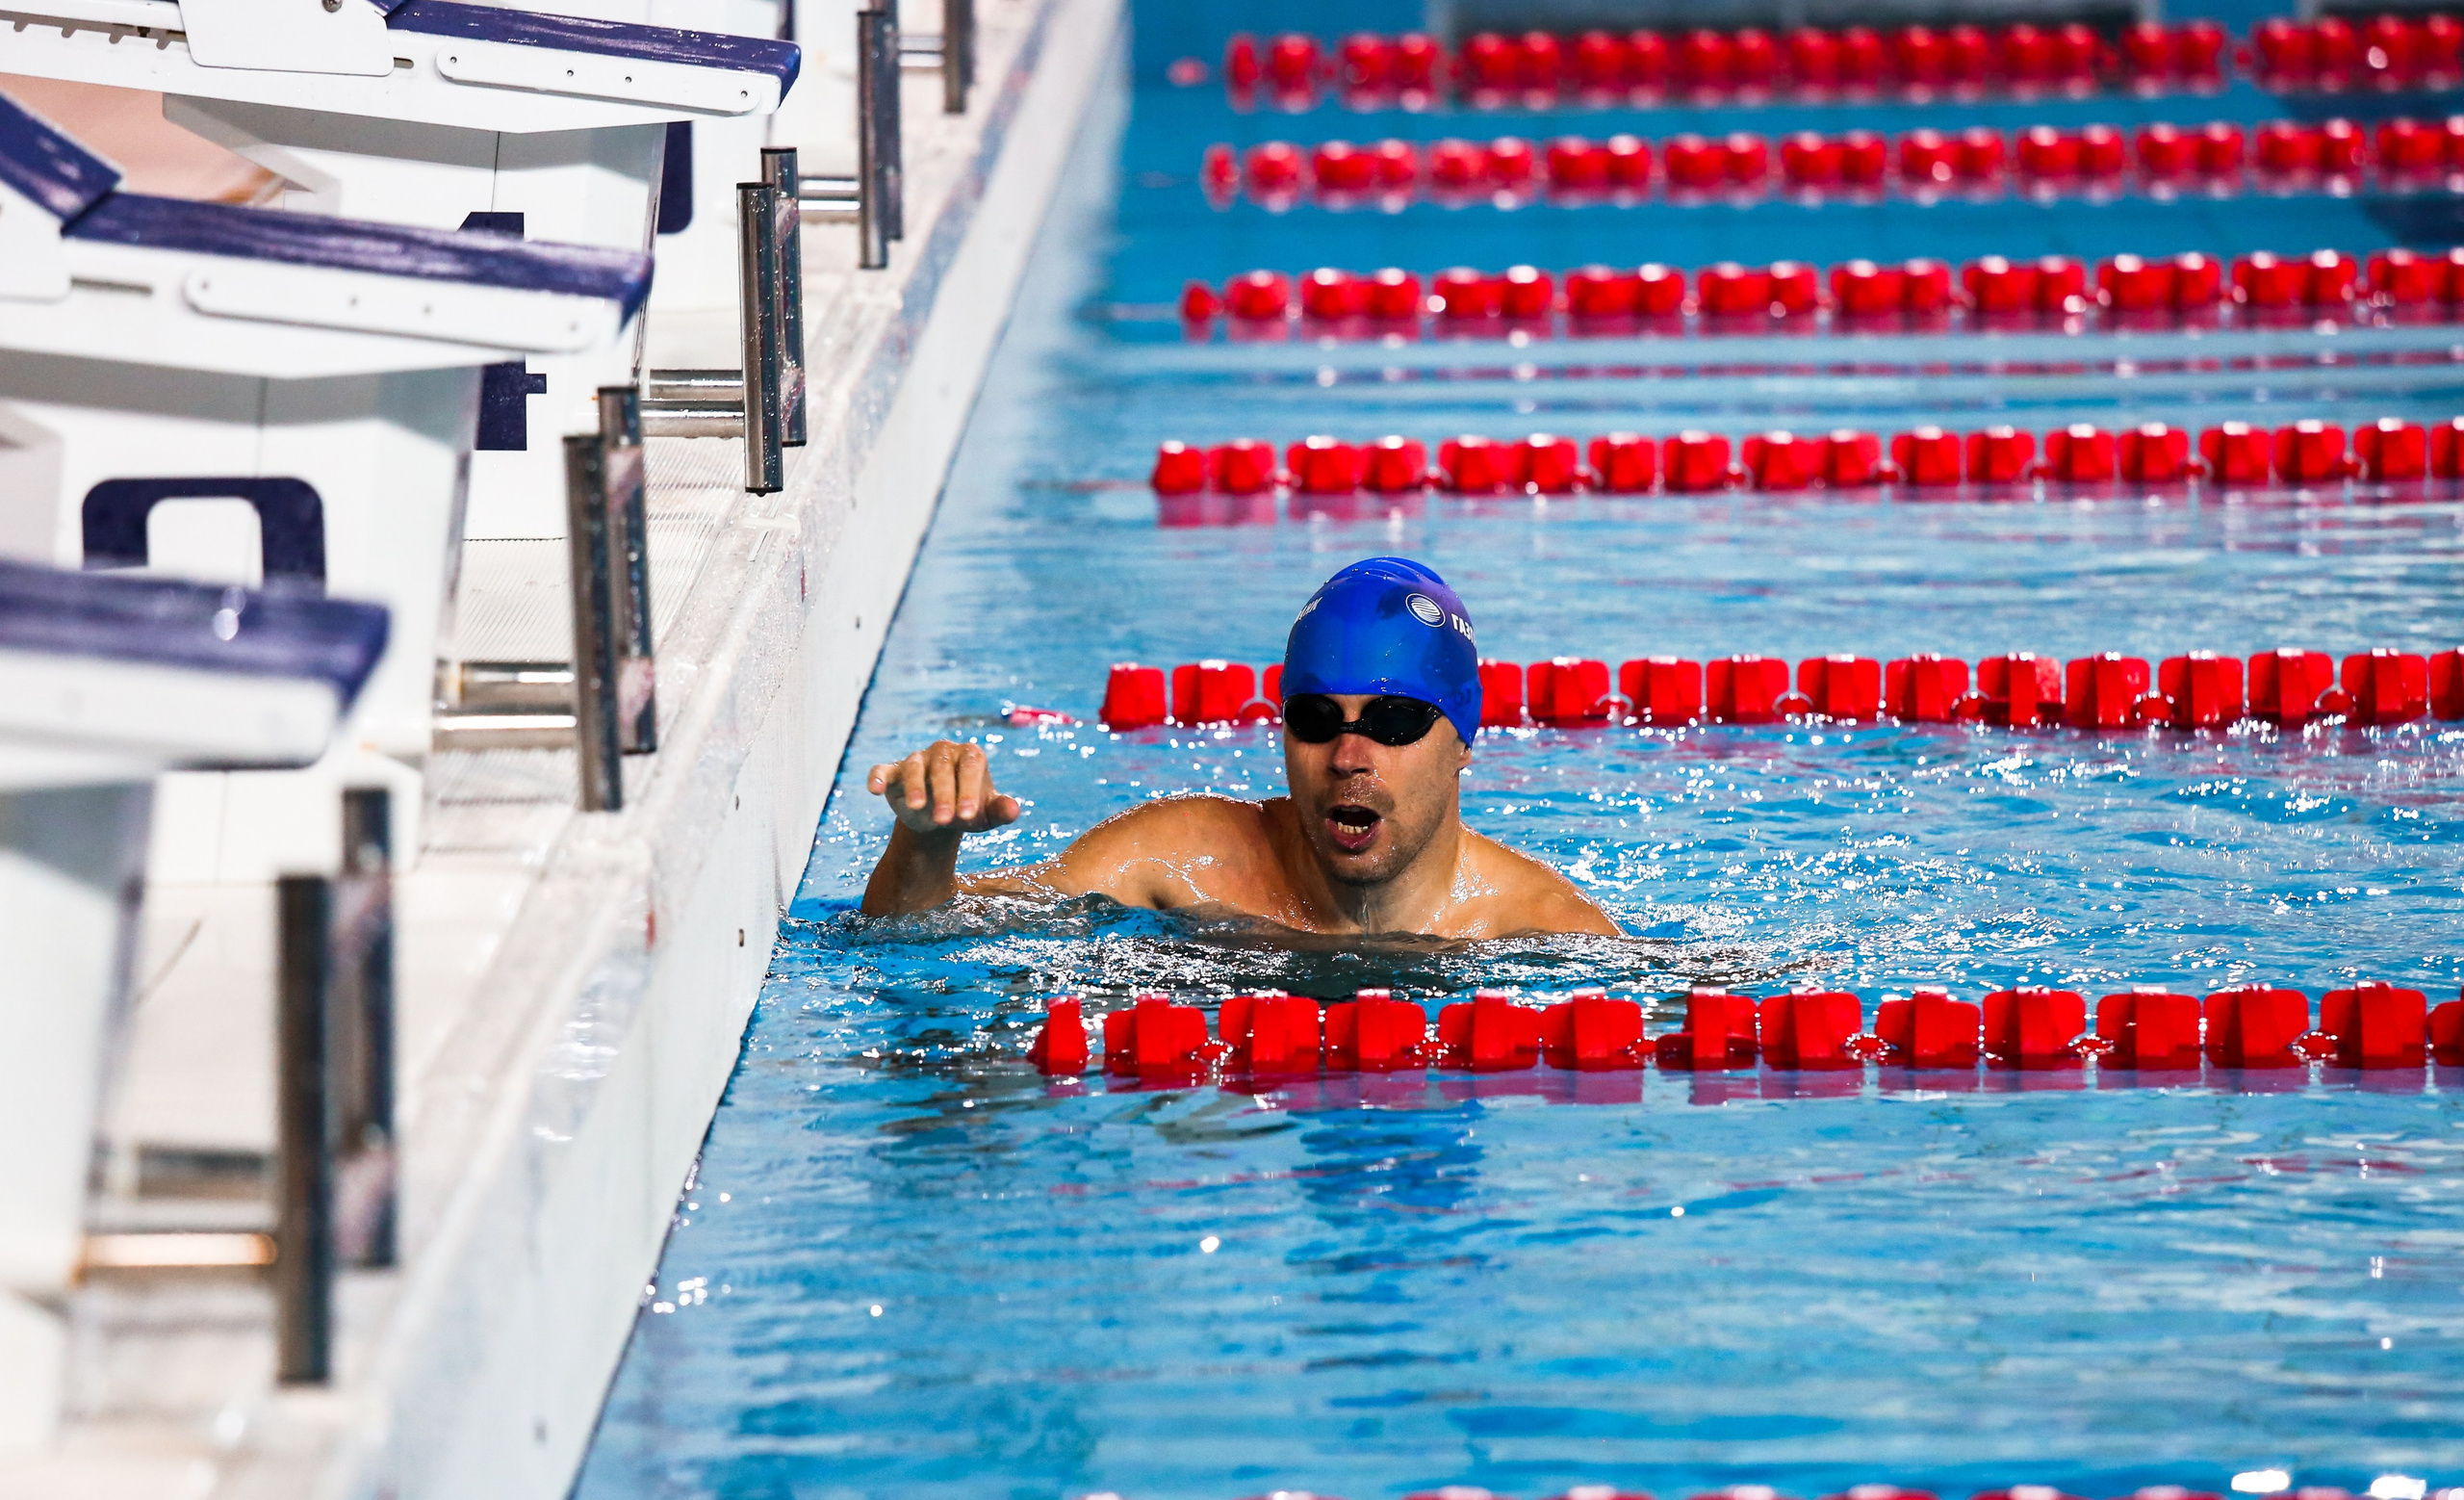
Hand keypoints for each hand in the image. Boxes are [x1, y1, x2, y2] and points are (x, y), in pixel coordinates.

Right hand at [867, 740, 1021, 837]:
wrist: (941, 819)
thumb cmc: (969, 810)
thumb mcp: (987, 815)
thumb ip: (1001, 810)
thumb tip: (1014, 810)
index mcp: (970, 756)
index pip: (971, 767)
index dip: (969, 790)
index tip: (968, 816)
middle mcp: (943, 751)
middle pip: (942, 768)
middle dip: (944, 794)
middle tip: (945, 820)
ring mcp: (917, 759)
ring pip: (914, 766)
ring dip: (915, 786)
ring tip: (916, 808)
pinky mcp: (894, 771)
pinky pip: (883, 770)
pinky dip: (878, 776)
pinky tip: (875, 789)